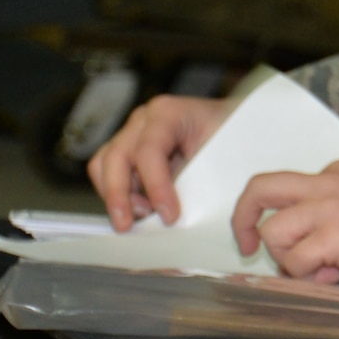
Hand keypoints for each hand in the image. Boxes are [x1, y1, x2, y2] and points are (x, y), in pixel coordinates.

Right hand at [88, 95, 231, 228]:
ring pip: (103, 165)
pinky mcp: (127, 150)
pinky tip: (142, 209)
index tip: (169, 215)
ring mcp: (132, 133)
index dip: (156, 186)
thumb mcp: (221, 154)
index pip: (149, 151)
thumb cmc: (230, 138)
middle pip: (116, 157)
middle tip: (129, 225)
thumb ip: (197, 180)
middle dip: (120, 195)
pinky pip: (107, 173)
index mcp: (169, 112)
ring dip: (116, 195)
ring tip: (142, 216)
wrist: (236, 128)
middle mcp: (144, 119)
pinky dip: (119, 194)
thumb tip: (174, 216)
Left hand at [229, 160, 338, 289]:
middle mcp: (328, 182)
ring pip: (273, 233)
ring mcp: (329, 207)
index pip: (284, 185)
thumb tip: (311, 248)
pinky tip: (338, 275)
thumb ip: (338, 215)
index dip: (272, 214)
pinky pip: (296, 261)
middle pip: (260, 189)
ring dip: (289, 261)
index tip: (267, 236)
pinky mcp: (334, 235)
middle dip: (243, 220)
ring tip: (323, 271)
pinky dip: (309, 277)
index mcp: (338, 173)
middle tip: (246, 247)